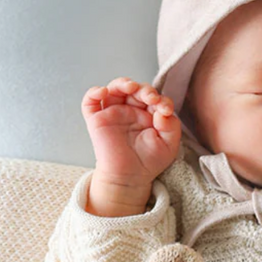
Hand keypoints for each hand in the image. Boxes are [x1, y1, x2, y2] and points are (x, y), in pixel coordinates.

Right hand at [82, 77, 181, 208]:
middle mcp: (130, 110)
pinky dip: (94, 93)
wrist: (130, 178)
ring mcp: (113, 113)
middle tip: (151, 98)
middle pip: (135, 88)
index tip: (165, 110)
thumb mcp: (169, 144)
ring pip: (114, 88)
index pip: (153, 97)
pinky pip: (90, 101)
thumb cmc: (149, 161)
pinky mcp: (97, 120)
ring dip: (123, 83)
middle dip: (144, 89)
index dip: (160, 99)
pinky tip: (103, 92)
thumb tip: (163, 109)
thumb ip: (171, 125)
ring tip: (131, 88)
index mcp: (148, 113)